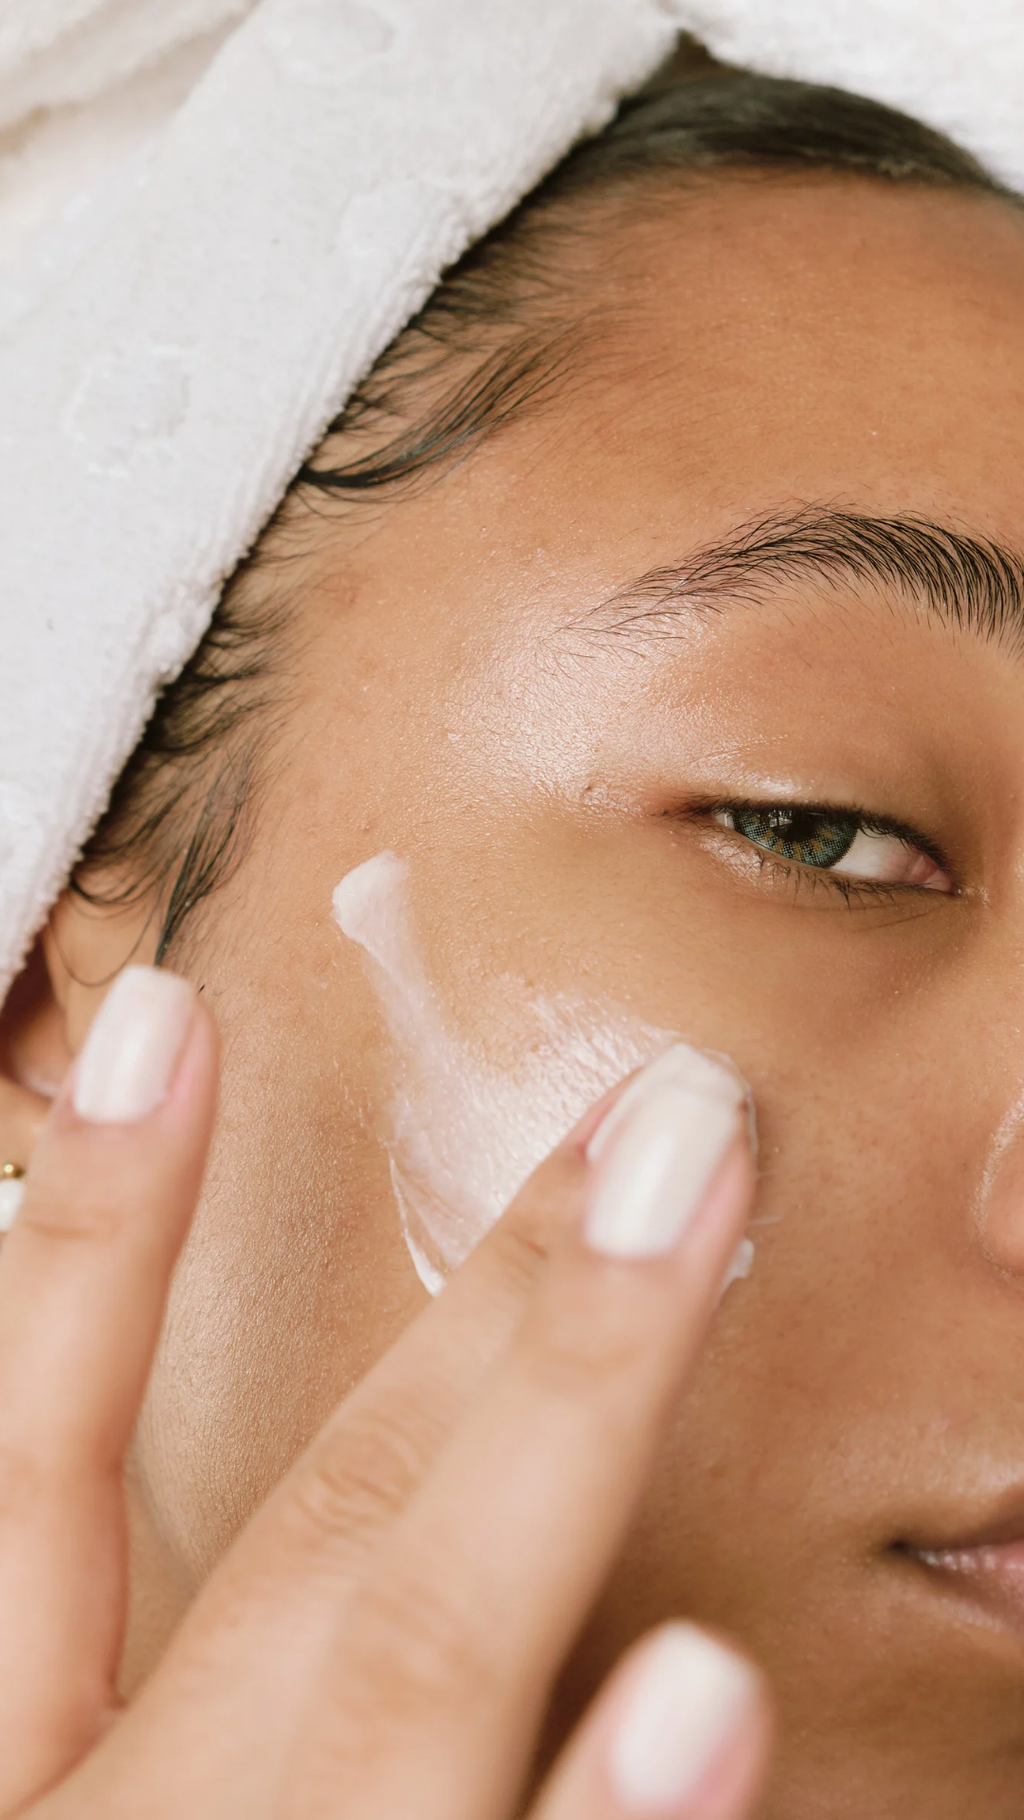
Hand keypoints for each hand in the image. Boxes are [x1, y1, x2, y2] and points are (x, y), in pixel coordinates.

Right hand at [0, 966, 769, 1818]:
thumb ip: (202, 1705)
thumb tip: (373, 1497)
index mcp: (21, 1794)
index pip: (35, 1476)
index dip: (97, 1233)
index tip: (163, 1020)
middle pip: (324, 1526)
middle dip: (496, 1307)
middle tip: (650, 1119)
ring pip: (421, 1650)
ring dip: (565, 1424)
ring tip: (677, 1210)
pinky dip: (610, 1813)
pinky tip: (706, 1692)